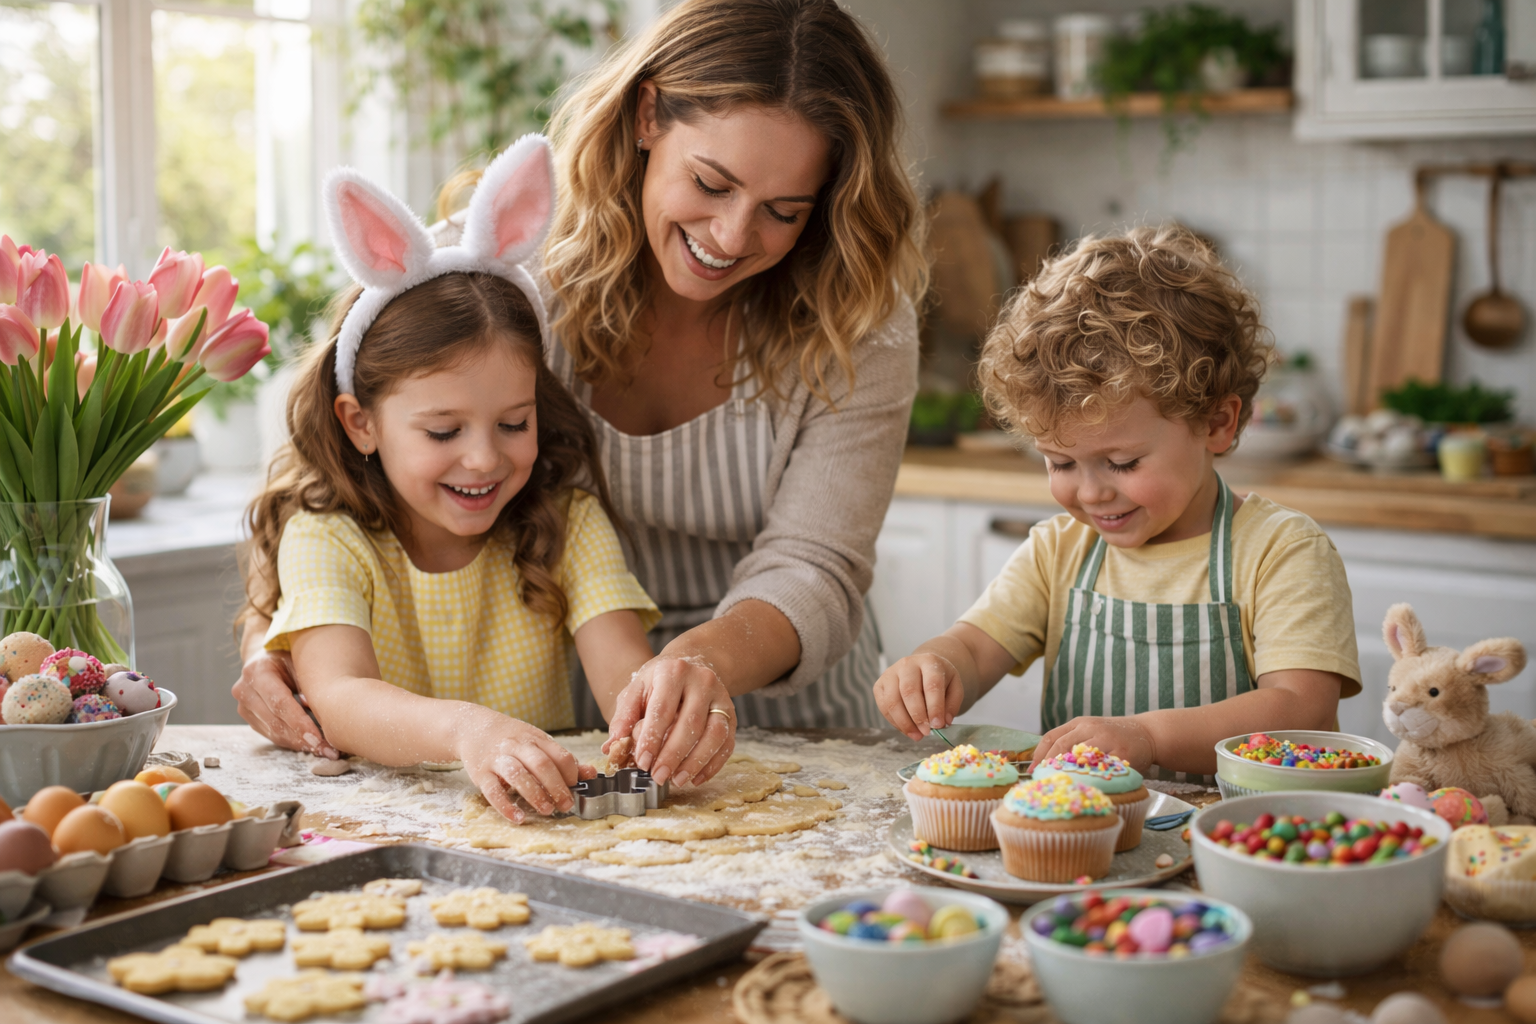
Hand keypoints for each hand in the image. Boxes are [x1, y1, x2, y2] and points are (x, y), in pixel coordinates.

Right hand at [232, 650, 338, 758]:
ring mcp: (243, 705)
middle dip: (302, 739)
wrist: (267, 659)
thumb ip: (310, 683)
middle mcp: (244, 689)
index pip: (280, 703)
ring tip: (323, 750)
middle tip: (327, 750)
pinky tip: (309, 745)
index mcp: (257, 671)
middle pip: (275, 721)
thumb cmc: (290, 659)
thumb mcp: (301, 662)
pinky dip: (291, 741)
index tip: (319, 739)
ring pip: (273, 732)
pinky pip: (271, 734)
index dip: (300, 723)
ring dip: (298, 744)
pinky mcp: (248, 717)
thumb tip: (326, 709)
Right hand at [456, 709, 596, 822]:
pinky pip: (492, 791)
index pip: (559, 754)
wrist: (472, 727)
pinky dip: (505, 806)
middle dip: (556, 786)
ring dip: (535, 794)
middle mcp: (517, 746)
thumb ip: (562, 759)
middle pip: (541, 764)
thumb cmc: (511, 738)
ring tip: (547, 810)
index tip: (576, 787)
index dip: (571, 772)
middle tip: (566, 804)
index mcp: (535, 739)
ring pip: (518, 775)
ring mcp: (497, 759)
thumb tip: (591, 774)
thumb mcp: (538, 742)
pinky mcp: (480, 773)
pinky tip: (518, 818)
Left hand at [606, 655, 734, 786]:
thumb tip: (612, 747)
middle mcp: (702, 681)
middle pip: (691, 723)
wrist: (689, 665)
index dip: (653, 738)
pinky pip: (727, 743)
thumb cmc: (658, 683)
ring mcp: (721, 697)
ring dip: (696, 762)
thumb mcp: (636, 690)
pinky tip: (696, 778)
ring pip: (715, 734)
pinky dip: (713, 764)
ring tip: (677, 780)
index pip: (663, 708)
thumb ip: (624, 717)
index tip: (642, 762)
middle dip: (673, 754)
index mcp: (673, 671)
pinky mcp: (732, 714)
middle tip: (658, 776)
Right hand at [873, 653, 963, 740]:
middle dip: (918, 716)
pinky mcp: (879, 684)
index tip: (938, 725)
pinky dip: (894, 722)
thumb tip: (944, 722)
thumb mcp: (954, 687)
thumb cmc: (940, 680)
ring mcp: (890, 673)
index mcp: (929, 661)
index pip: (932, 684)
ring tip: (917, 735)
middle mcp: (907, 664)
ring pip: (892, 700)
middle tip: (926, 732)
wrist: (923, 668)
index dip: (935, 707)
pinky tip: (906, 729)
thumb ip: (952, 704)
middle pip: (909, 691)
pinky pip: (883, 706)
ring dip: (904, 723)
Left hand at [1030, 716, 1156, 775]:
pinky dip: (1091, 779)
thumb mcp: (1091, 732)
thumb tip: (1044, 765)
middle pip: (1062, 745)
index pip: (1052, 737)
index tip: (1031, 771)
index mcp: (1079, 724)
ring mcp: (1107, 739)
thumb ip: (1072, 742)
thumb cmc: (1114, 737)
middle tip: (1042, 781)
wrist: (1148, 733)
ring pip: (1080, 757)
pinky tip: (1084, 788)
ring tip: (1058, 786)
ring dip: (1067, 773)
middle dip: (1048, 764)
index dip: (1039, 755)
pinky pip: (1103, 768)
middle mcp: (1091, 728)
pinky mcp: (1122, 753)